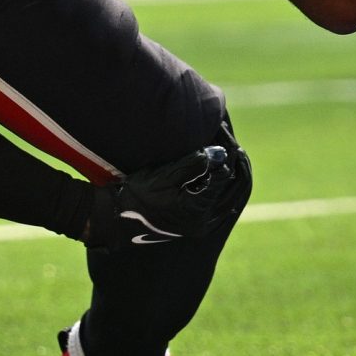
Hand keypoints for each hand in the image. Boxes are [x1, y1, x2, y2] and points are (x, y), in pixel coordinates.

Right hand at [87, 144, 247, 248]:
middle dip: (233, 160)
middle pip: (235, 186)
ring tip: (226, 149)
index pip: (225, 174)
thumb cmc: (138, 194)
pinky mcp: (201, 225)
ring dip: (232, 172)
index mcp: (197, 209)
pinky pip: (224, 203)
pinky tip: (220, 170)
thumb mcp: (162, 176)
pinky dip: (226, 185)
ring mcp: (205, 225)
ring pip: (233, 195)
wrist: (120, 219)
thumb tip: (219, 153)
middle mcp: (205, 221)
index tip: (220, 130)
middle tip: (227, 137)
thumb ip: (192, 165)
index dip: (225, 149)